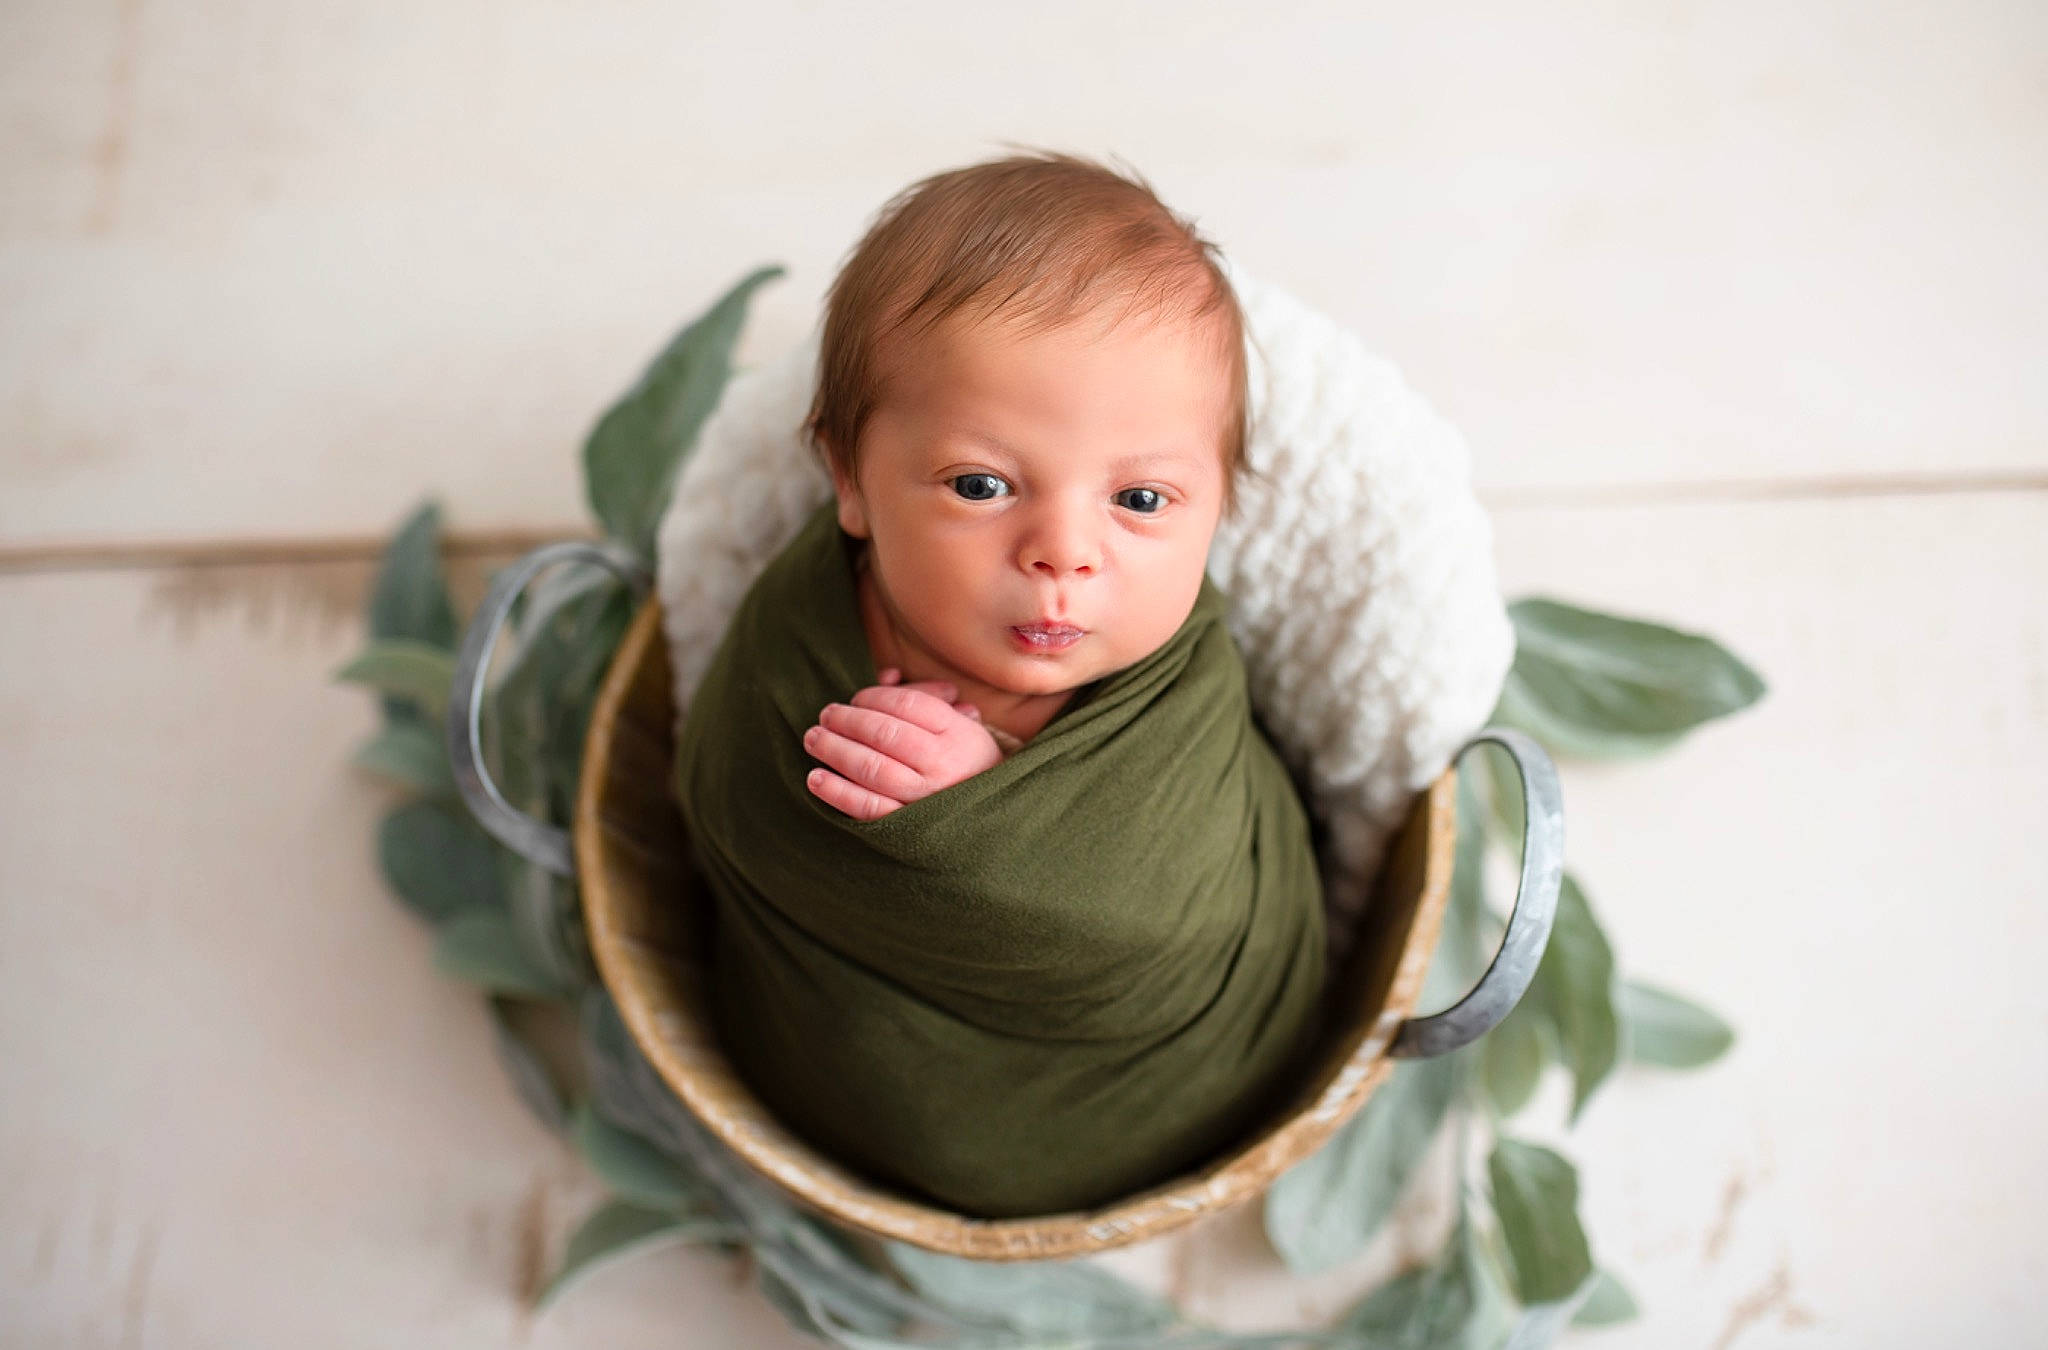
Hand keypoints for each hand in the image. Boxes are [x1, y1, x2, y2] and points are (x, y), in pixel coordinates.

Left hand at [802, 668, 1001, 819]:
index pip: (908, 704)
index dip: (874, 697)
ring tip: (814, 739)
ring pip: (872, 768)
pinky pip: (868, 808)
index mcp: (958, 733)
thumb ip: (924, 695)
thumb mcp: (959, 723)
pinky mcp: (907, 828)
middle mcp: (942, 764)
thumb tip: (886, 674)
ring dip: (835, 750)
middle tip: (825, 715)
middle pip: (885, 733)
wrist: (993, 817)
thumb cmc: (965, 760)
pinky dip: (838, 792)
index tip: (856, 699)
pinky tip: (817, 778)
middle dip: (847, 721)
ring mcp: (924, 797)